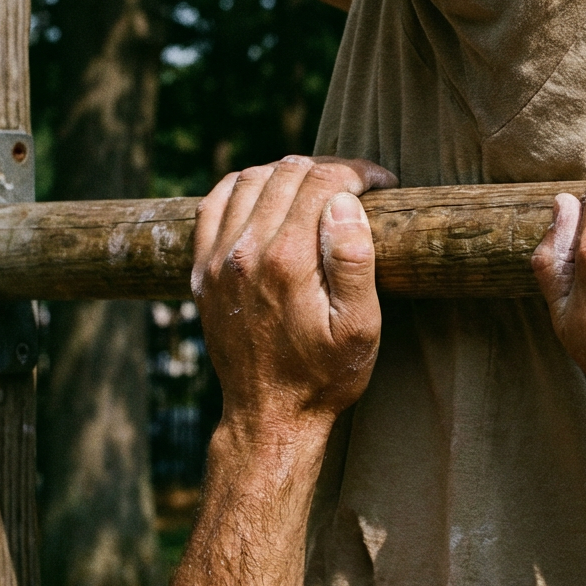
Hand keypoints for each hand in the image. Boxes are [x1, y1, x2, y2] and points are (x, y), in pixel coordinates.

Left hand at [191, 155, 397, 440]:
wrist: (269, 415)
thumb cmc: (324, 376)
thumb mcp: (360, 329)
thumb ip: (354, 263)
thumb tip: (345, 203)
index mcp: (287, 260)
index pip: (323, 181)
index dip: (359, 173)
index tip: (383, 184)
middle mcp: (245, 250)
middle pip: (288, 173)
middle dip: (330, 169)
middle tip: (359, 186)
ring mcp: (217, 258)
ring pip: (250, 178)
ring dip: (288, 173)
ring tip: (319, 189)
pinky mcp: (202, 269)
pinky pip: (214, 201)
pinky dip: (244, 185)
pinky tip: (269, 195)